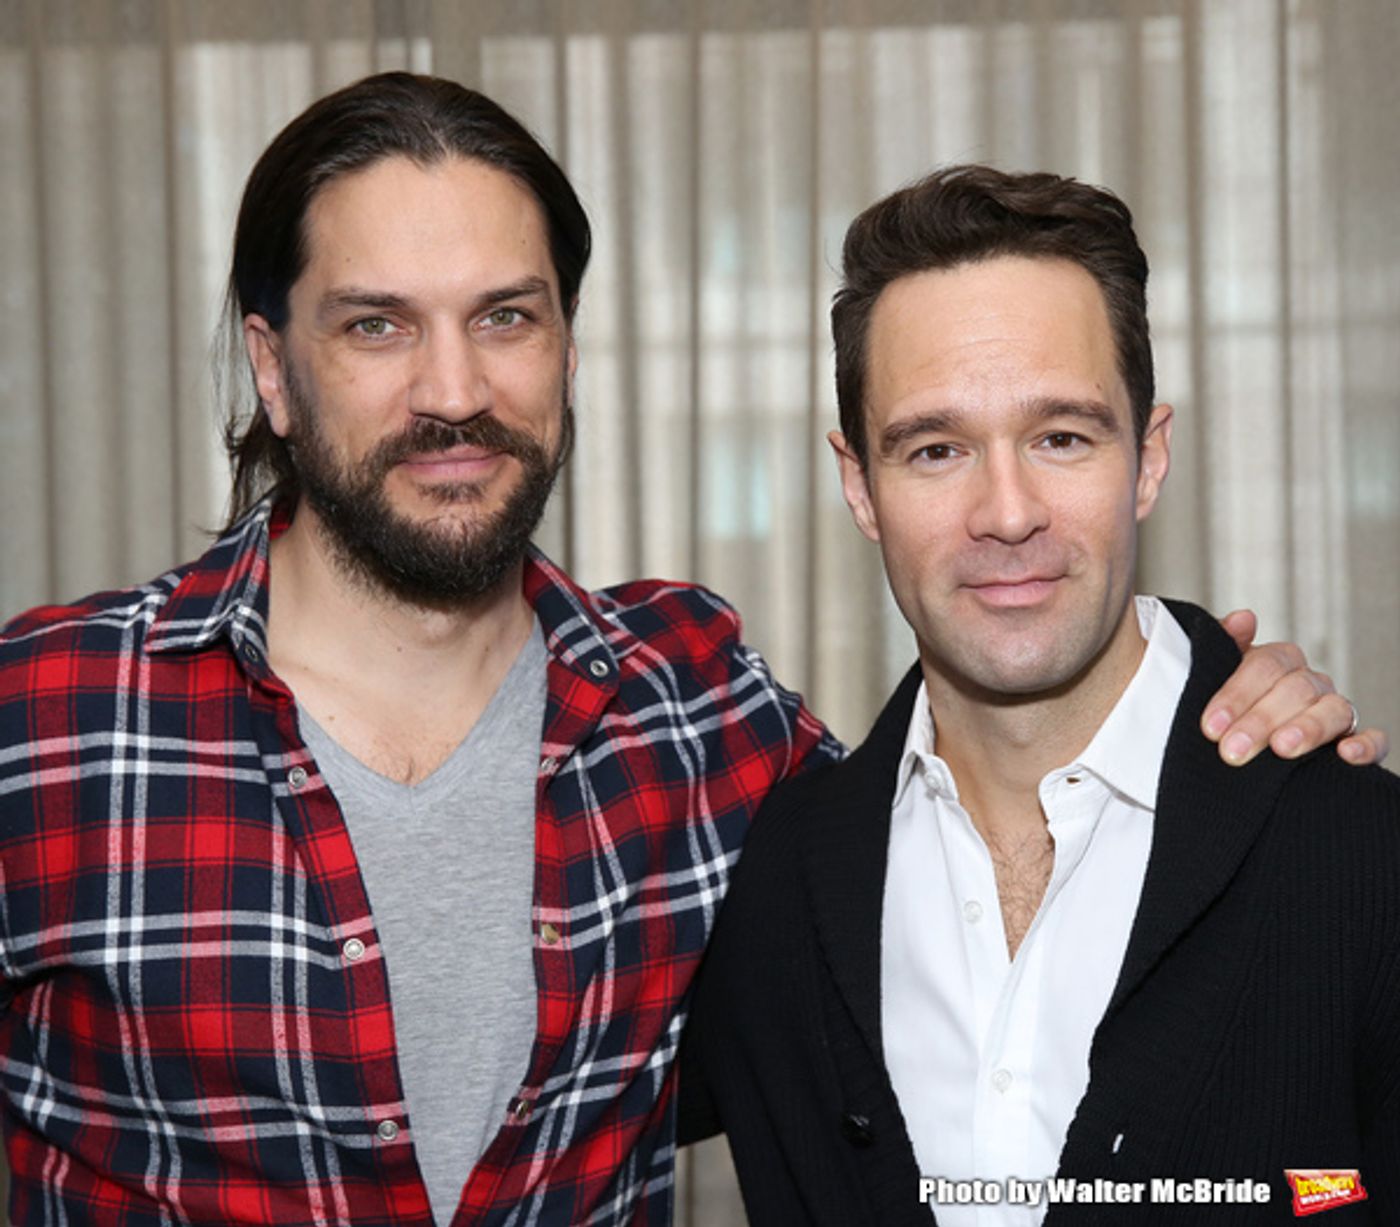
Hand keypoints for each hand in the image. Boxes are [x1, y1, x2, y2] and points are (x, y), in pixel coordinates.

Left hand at [1201, 610, 1388, 766]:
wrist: (1239, 741)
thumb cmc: (1228, 708)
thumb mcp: (1217, 676)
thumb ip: (1224, 644)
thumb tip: (1242, 618)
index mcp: (1279, 662)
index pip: (1265, 666)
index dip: (1237, 695)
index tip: (1211, 726)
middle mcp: (1310, 682)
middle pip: (1295, 690)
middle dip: (1261, 720)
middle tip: (1233, 749)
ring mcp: (1334, 710)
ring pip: (1334, 710)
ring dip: (1309, 729)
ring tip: (1282, 748)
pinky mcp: (1354, 740)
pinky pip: (1374, 739)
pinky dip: (1365, 745)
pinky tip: (1345, 753)